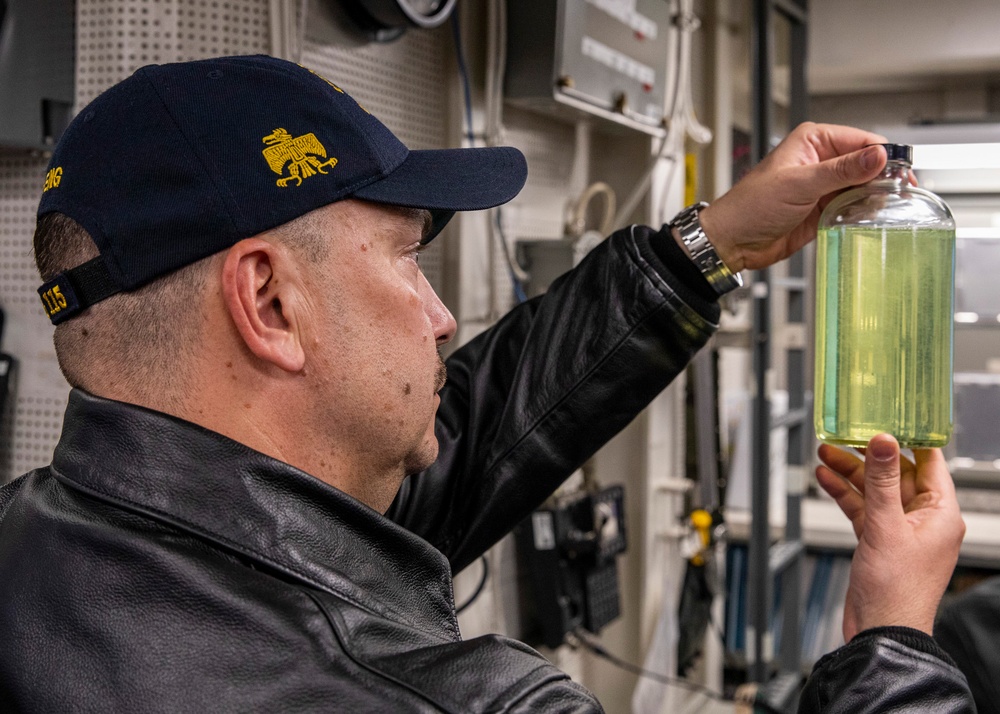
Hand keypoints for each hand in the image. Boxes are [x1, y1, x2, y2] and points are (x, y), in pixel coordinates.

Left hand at [698, 122, 887, 271]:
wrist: (732, 241)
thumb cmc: (750, 207)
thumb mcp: (799, 185)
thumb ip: (840, 171)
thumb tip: (877, 155)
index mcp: (814, 141)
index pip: (863, 141)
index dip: (884, 156)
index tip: (900, 173)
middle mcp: (822, 160)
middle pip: (868, 164)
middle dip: (883, 178)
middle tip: (897, 194)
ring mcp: (824, 185)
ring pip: (865, 186)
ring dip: (875, 196)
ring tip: (882, 208)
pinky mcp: (824, 208)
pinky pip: (854, 206)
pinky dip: (863, 212)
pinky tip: (868, 217)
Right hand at [815, 434, 964, 640]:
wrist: (880, 631)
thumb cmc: (896, 590)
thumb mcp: (886, 526)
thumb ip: (881, 480)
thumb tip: (884, 441)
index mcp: (941, 513)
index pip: (929, 462)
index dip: (908, 438)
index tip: (886, 417)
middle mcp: (924, 519)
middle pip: (896, 473)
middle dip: (868, 454)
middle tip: (844, 434)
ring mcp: (900, 530)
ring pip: (875, 490)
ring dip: (850, 472)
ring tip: (825, 451)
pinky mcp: (879, 541)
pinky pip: (862, 508)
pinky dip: (844, 493)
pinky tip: (825, 478)